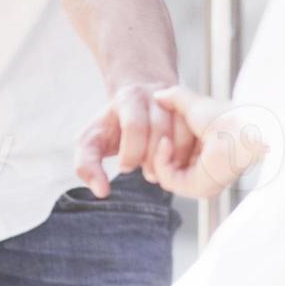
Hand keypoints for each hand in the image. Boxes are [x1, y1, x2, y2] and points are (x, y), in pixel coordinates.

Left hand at [74, 81, 190, 195]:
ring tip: (163, 171)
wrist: (136, 103)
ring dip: (175, 158)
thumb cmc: (112, 126)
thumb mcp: (91, 142)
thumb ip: (87, 166)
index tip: (125, 167)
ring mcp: (176, 101)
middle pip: (160, 129)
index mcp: (129, 99)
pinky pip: (197, 132)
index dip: (131, 153)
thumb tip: (102, 191)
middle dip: (154, 159)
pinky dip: (190, 153)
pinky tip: (178, 164)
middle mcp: (154, 95)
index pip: (135, 126)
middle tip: (148, 175)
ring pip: (183, 130)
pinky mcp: (190, 112)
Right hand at [146, 86, 272, 198]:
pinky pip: (167, 179)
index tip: (154, 121)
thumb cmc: (228, 115)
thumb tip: (158, 95)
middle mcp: (203, 166)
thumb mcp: (194, 104)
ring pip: (163, 172)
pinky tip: (165, 143)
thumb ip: (175, 98)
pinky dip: (160, 161)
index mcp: (205, 148)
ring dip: (157, 153)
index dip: (159, 136)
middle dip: (155, 146)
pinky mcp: (198, 187)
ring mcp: (201, 178)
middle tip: (156, 131)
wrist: (242, 126)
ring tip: (162, 136)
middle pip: (167, 162)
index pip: (173, 150)